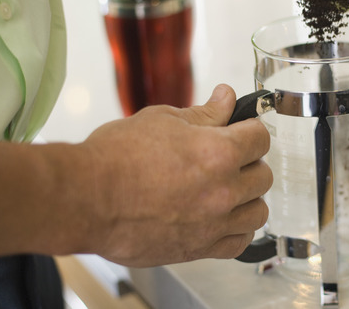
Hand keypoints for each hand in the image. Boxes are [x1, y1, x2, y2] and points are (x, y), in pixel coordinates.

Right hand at [82, 84, 271, 265]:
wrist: (85, 198)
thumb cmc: (115, 158)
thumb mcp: (163, 120)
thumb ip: (204, 113)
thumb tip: (225, 99)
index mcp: (218, 152)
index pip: (260, 138)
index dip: (250, 129)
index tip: (241, 130)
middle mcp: (223, 190)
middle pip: (263, 175)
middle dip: (249, 162)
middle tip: (229, 157)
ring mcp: (213, 223)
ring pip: (258, 211)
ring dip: (248, 197)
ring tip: (227, 188)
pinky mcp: (199, 248)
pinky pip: (239, 242)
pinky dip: (237, 229)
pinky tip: (224, 217)